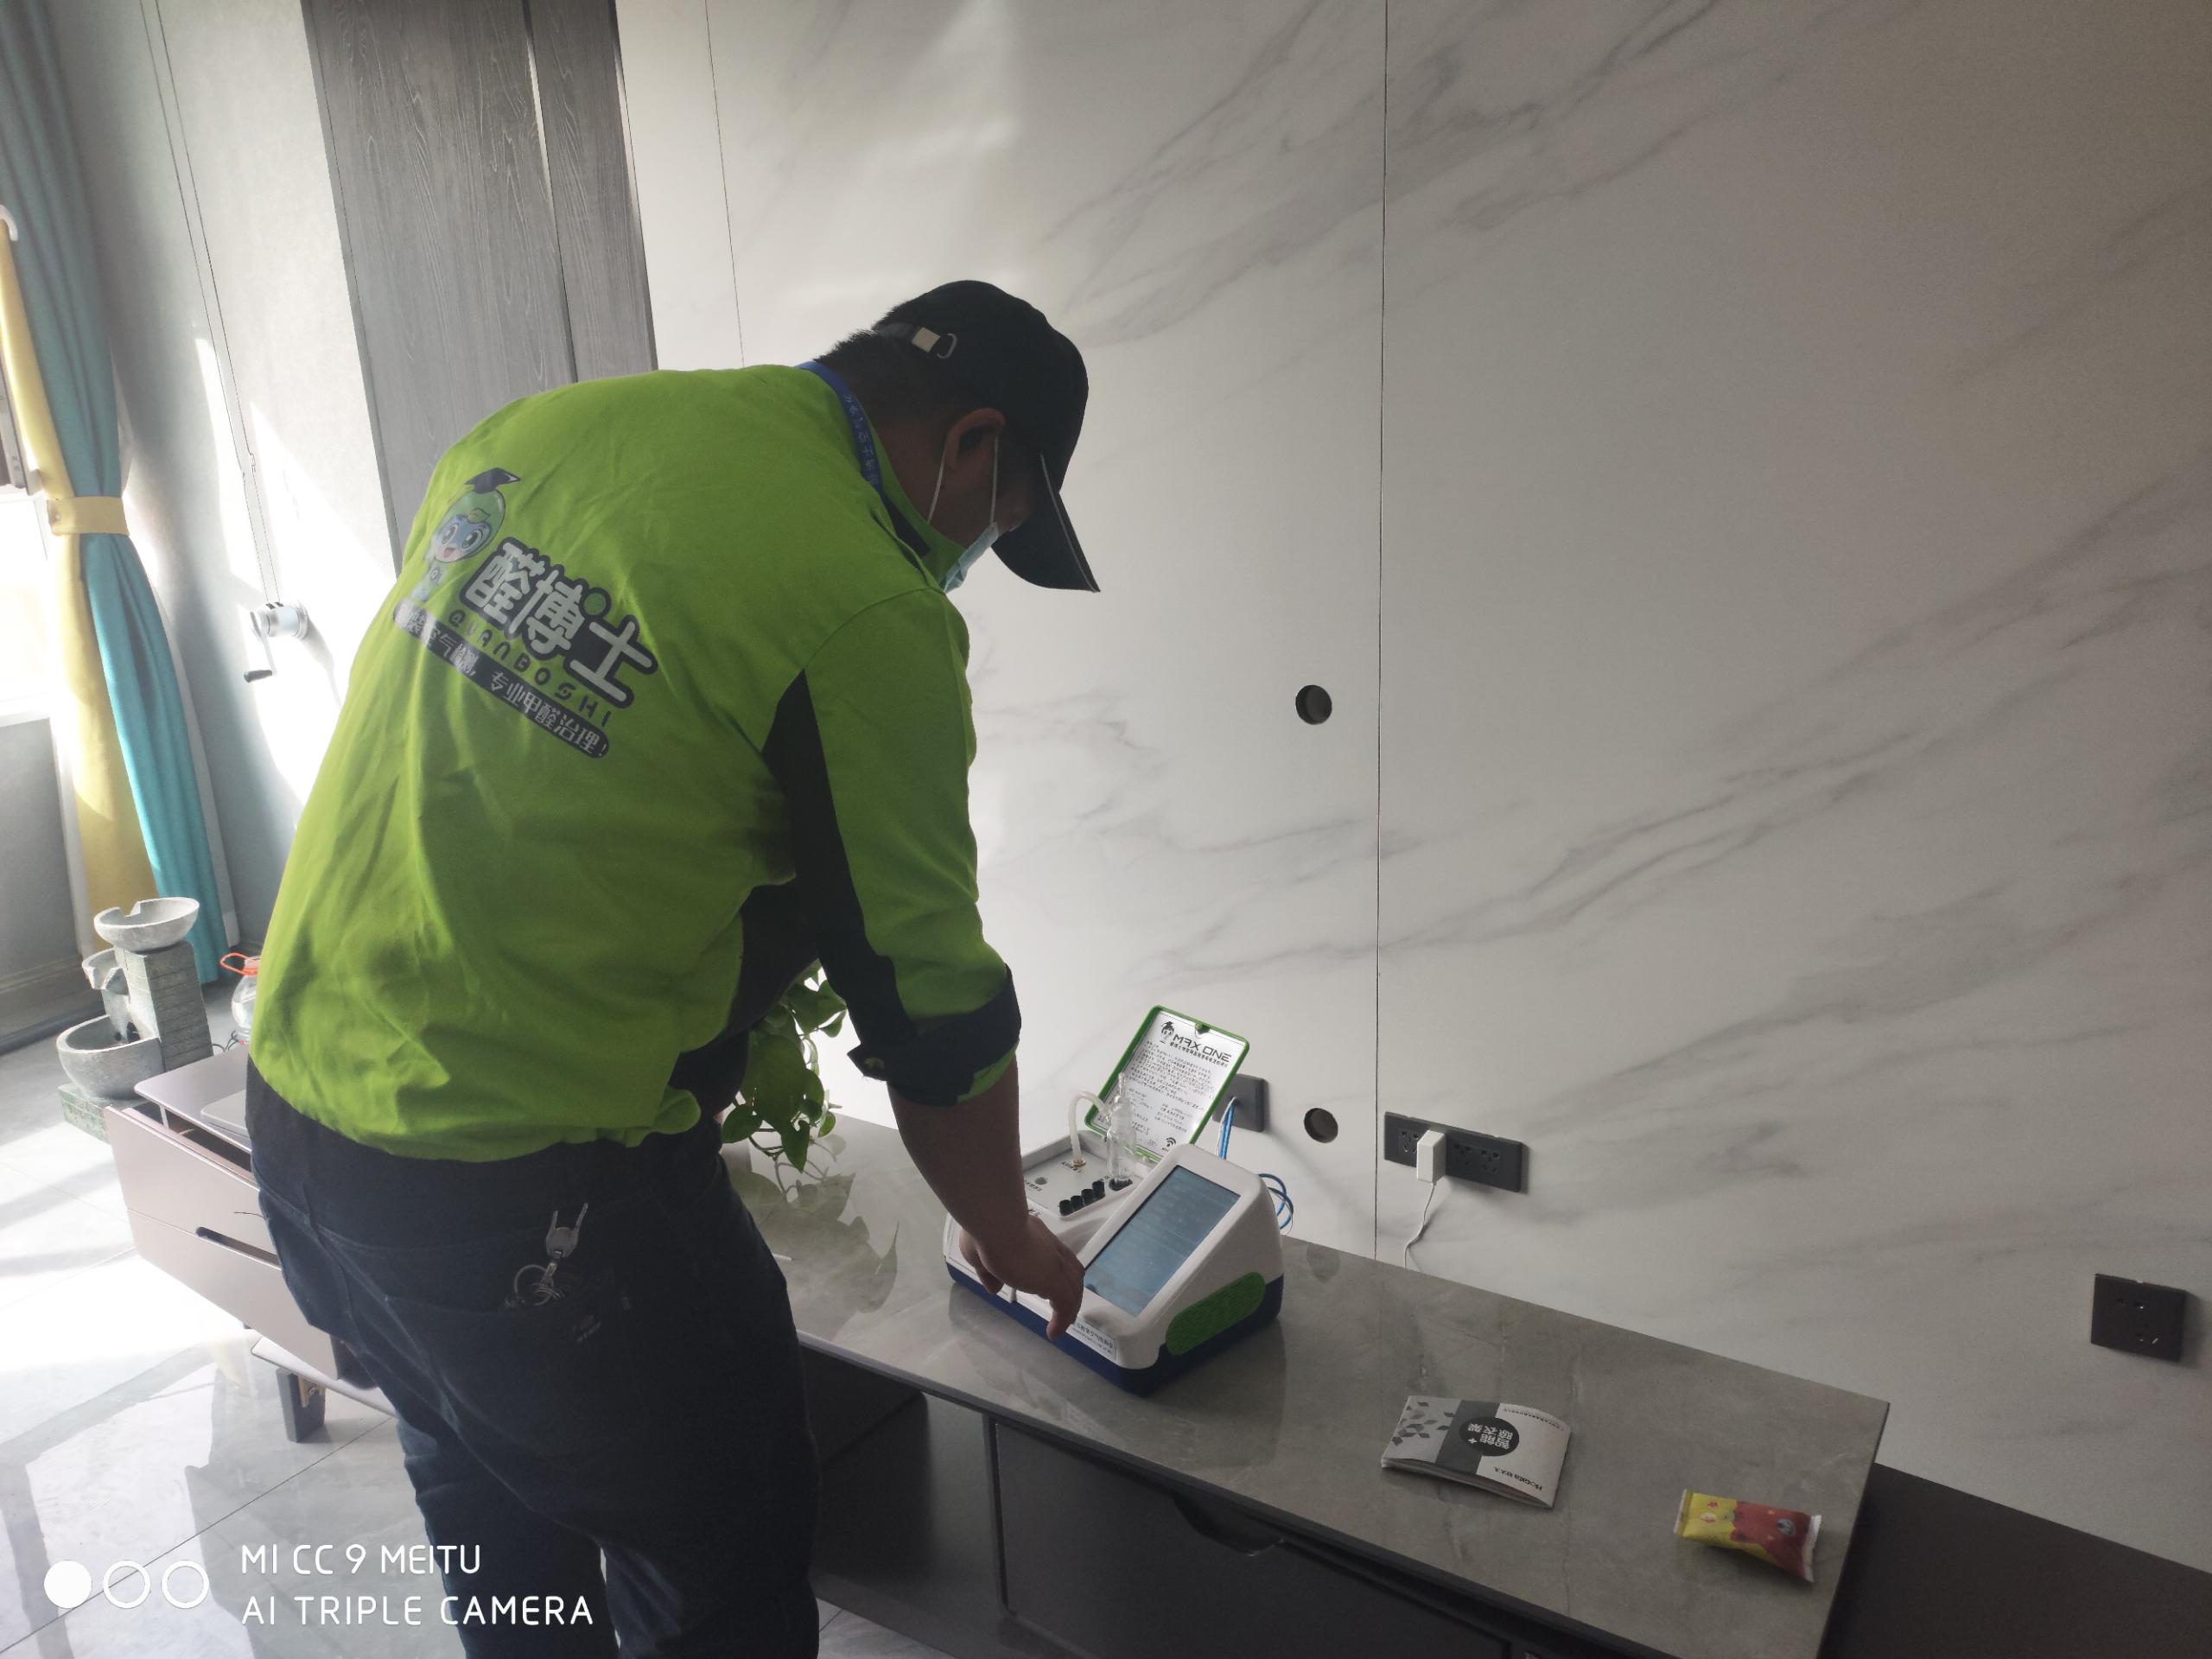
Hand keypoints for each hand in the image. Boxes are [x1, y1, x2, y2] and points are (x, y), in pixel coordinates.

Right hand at [960, 1216, 1085, 1338]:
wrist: (995, 1222)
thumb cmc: (985, 1233)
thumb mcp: (979, 1254)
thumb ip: (988, 1272)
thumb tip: (995, 1287)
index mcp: (1036, 1238)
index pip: (1055, 1255)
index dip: (1056, 1271)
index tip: (1048, 1287)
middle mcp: (1050, 1249)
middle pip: (1072, 1270)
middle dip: (1071, 1289)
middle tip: (1064, 1307)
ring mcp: (1055, 1265)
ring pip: (1073, 1288)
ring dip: (1070, 1306)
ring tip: (1063, 1324)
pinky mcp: (1053, 1281)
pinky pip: (1065, 1305)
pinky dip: (1062, 1321)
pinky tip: (1053, 1333)